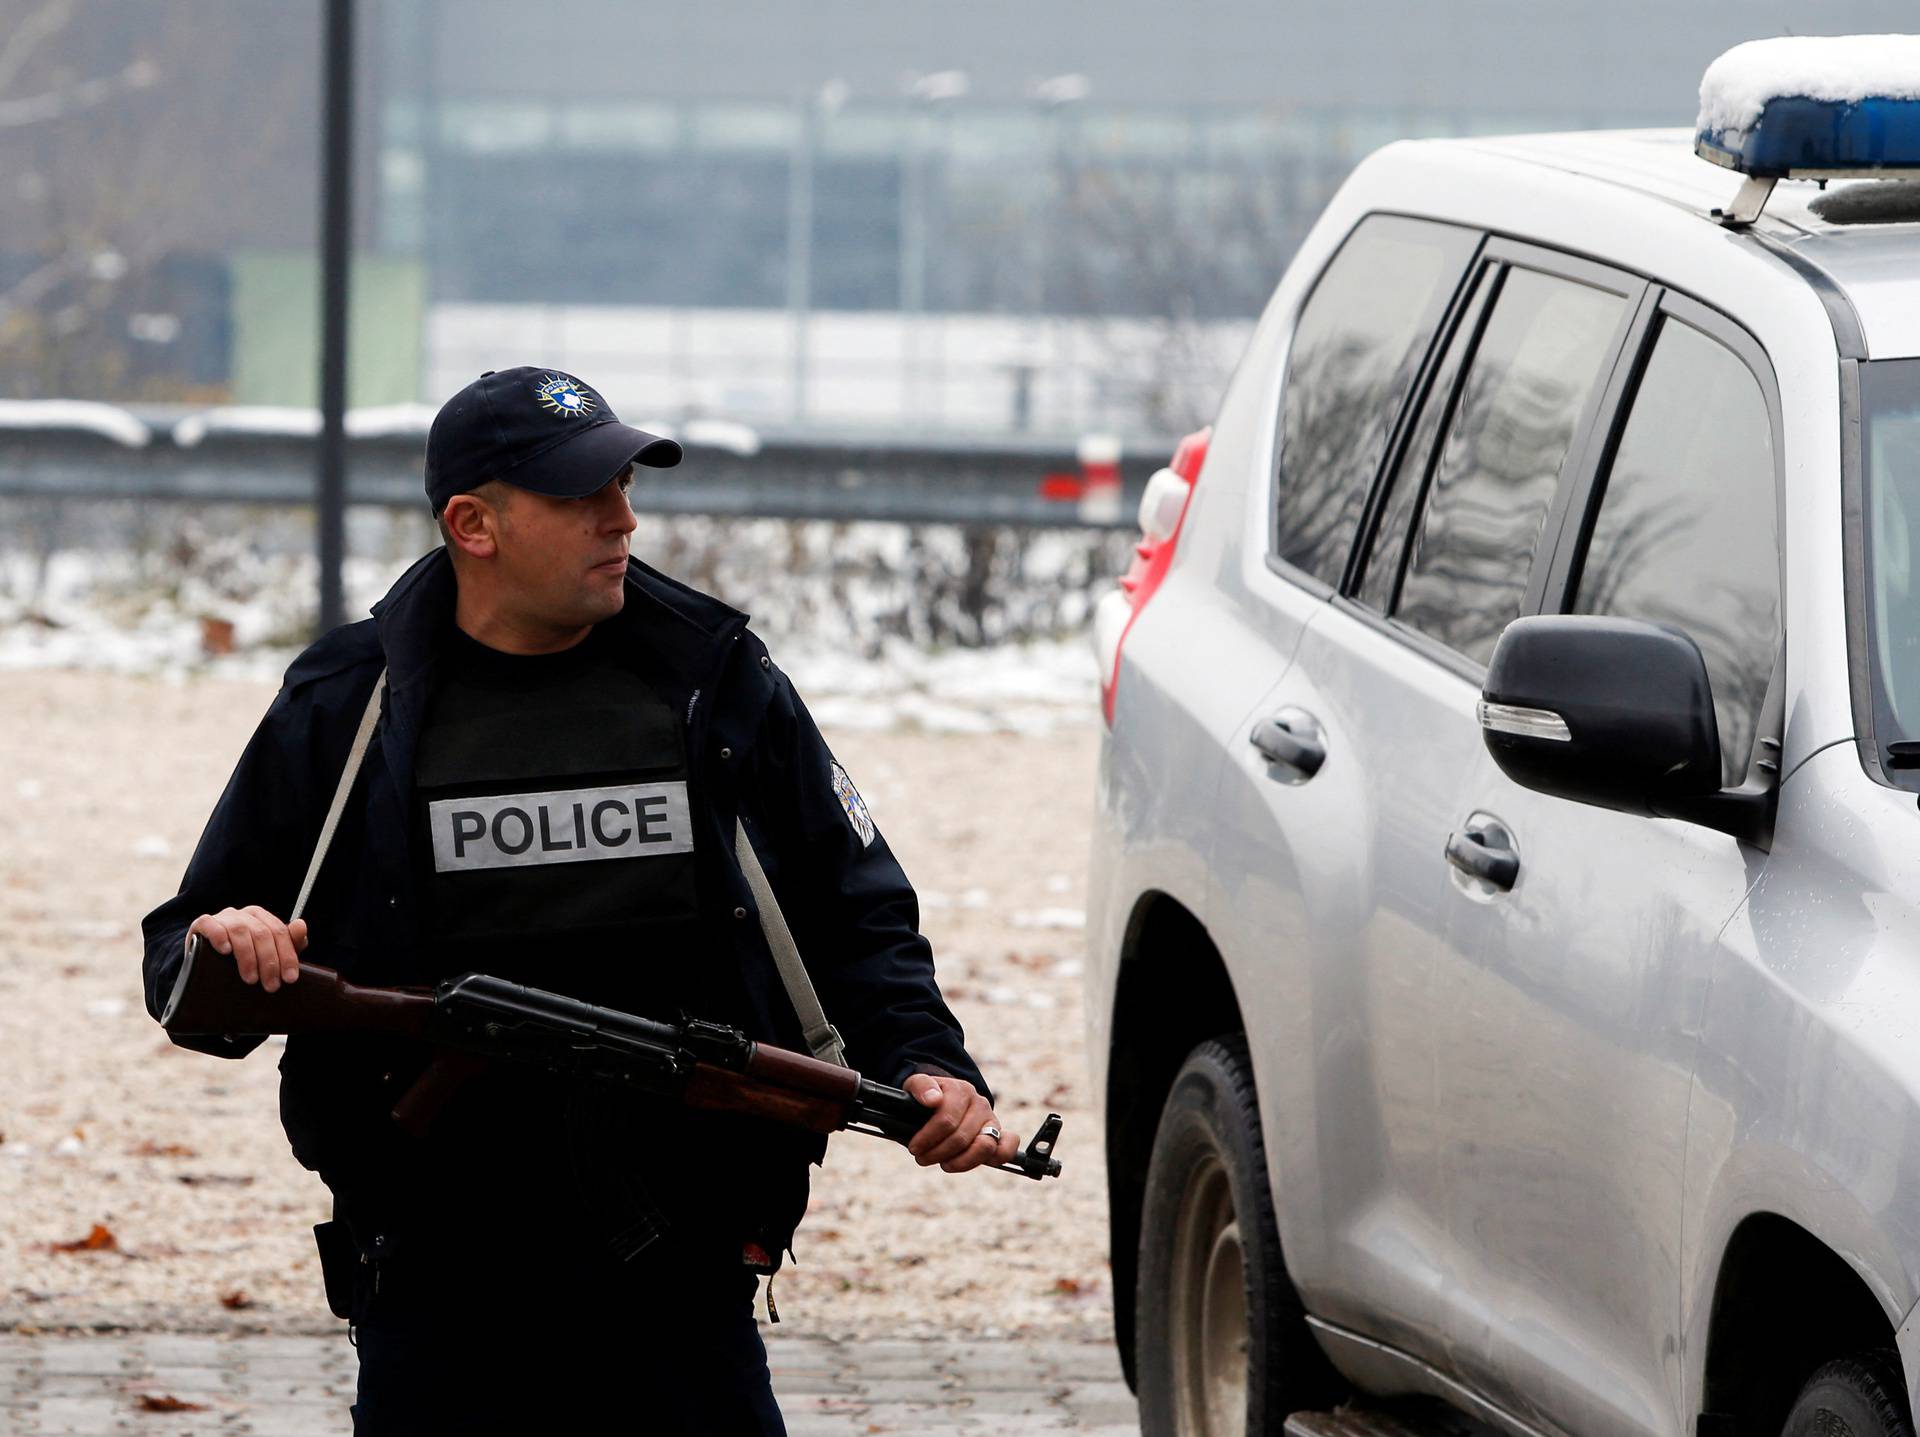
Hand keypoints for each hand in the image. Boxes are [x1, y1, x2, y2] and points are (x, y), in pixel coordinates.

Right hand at [187, 907, 307, 992]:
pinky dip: (219, 936)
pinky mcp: (203, 924)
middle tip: (271, 985)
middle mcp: (243, 914)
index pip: (280, 932)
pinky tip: (225, 951)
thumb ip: (289, 941)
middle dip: (269, 962)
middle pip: (262, 933)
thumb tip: (301, 925)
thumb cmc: (243, 956)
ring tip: (251, 978)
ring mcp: (223, 918)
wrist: (207, 959)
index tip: (290, 978)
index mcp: (261, 917)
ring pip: (239, 931)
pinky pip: (210, 924)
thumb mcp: (268, 952)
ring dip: (248, 957)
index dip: (287, 956)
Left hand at [902, 1074, 1019, 1172]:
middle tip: (922, 1157)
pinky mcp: (998, 1136)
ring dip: (961, 1162)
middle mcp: (979, 1104)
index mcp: (961, 1090)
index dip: (927, 1138)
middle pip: (961, 1138)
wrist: (942, 1099)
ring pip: (984, 1147)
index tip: (914, 1147)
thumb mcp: (916, 1085)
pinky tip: (973, 1162)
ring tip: (944, 1163)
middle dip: (937, 1153)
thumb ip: (921, 1087)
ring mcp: (991, 1120)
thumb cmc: (927, 1096)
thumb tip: (933, 1099)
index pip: (946, 1120)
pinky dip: (996, 1158)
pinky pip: (1007, 1148)